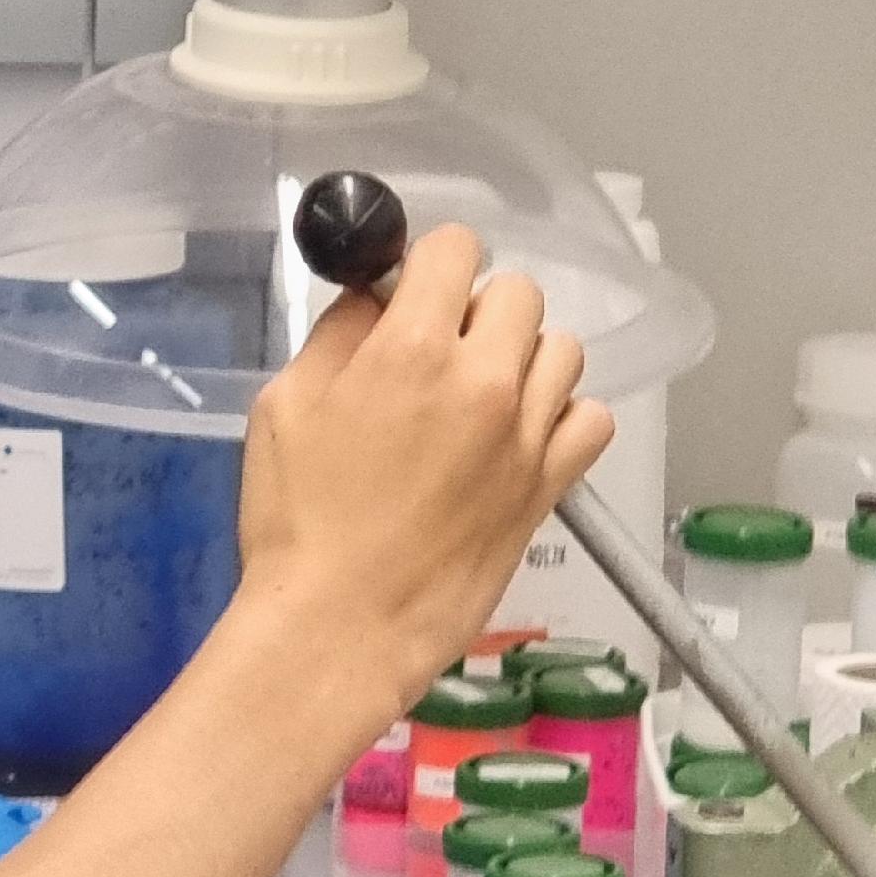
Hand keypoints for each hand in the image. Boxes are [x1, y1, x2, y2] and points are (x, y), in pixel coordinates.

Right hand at [235, 225, 612, 734]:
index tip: (410, 296)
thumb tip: (374, 297)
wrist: (339, 628)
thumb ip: (338, 334)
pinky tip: (519, 437)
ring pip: (561, 350)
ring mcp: (528, 435)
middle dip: (476, 310)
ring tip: (481, 398)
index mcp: (414, 348)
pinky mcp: (551, 486)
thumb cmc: (296, 522)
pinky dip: (563, 416)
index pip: (456, 248)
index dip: (428, 265)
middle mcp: (486, 380)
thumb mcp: (284, 405)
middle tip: (437, 353)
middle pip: (518, 293)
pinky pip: (591, 419)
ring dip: (523, 358)